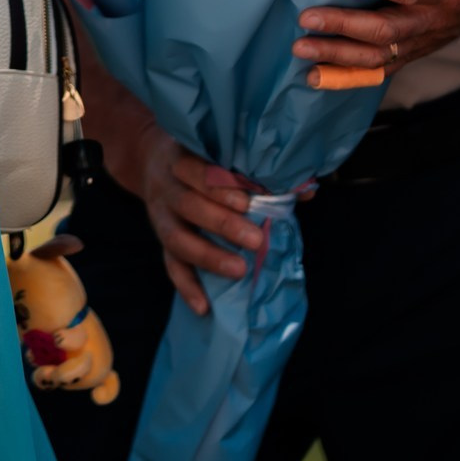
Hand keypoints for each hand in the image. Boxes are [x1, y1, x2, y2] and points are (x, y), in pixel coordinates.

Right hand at [136, 134, 265, 317]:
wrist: (153, 160)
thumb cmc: (203, 159)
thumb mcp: (223, 154)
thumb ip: (261, 172)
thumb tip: (306, 192)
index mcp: (183, 158)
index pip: (195, 168)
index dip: (220, 187)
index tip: (247, 202)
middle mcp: (167, 186)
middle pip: (188, 204)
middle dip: (222, 223)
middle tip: (255, 240)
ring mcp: (161, 215)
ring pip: (176, 237)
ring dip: (208, 256)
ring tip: (239, 270)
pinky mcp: (161, 239)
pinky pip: (170, 265)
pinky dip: (187, 287)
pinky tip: (204, 306)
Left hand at [293, 0, 459, 77]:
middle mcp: (433, 21)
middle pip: (385, 31)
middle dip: (344, 26)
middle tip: (307, 18)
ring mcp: (422, 41)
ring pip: (376, 56)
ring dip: (337, 55)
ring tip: (301, 48)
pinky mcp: (413, 51)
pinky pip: (378, 70)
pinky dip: (346, 77)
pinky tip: (314, 77)